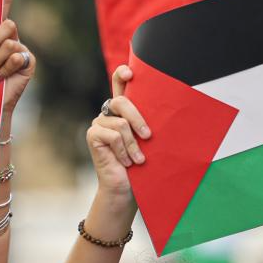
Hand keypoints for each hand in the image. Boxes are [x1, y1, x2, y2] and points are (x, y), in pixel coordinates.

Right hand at [86, 65, 150, 200]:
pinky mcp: (92, 136)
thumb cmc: (141, 164)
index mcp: (123, 110)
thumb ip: (148, 121)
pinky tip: (126, 162)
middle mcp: (109, 113)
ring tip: (139, 159)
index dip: (122, 74)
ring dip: (133, 144)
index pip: (119, 82)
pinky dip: (123, 150)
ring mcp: (99, 124)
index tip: (131, 74)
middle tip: (148, 136)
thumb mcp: (148, 139)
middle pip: (122, 101)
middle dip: (138, 119)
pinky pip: (113, 136)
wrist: (126, 188)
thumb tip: (170, 107)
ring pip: (121, 123)